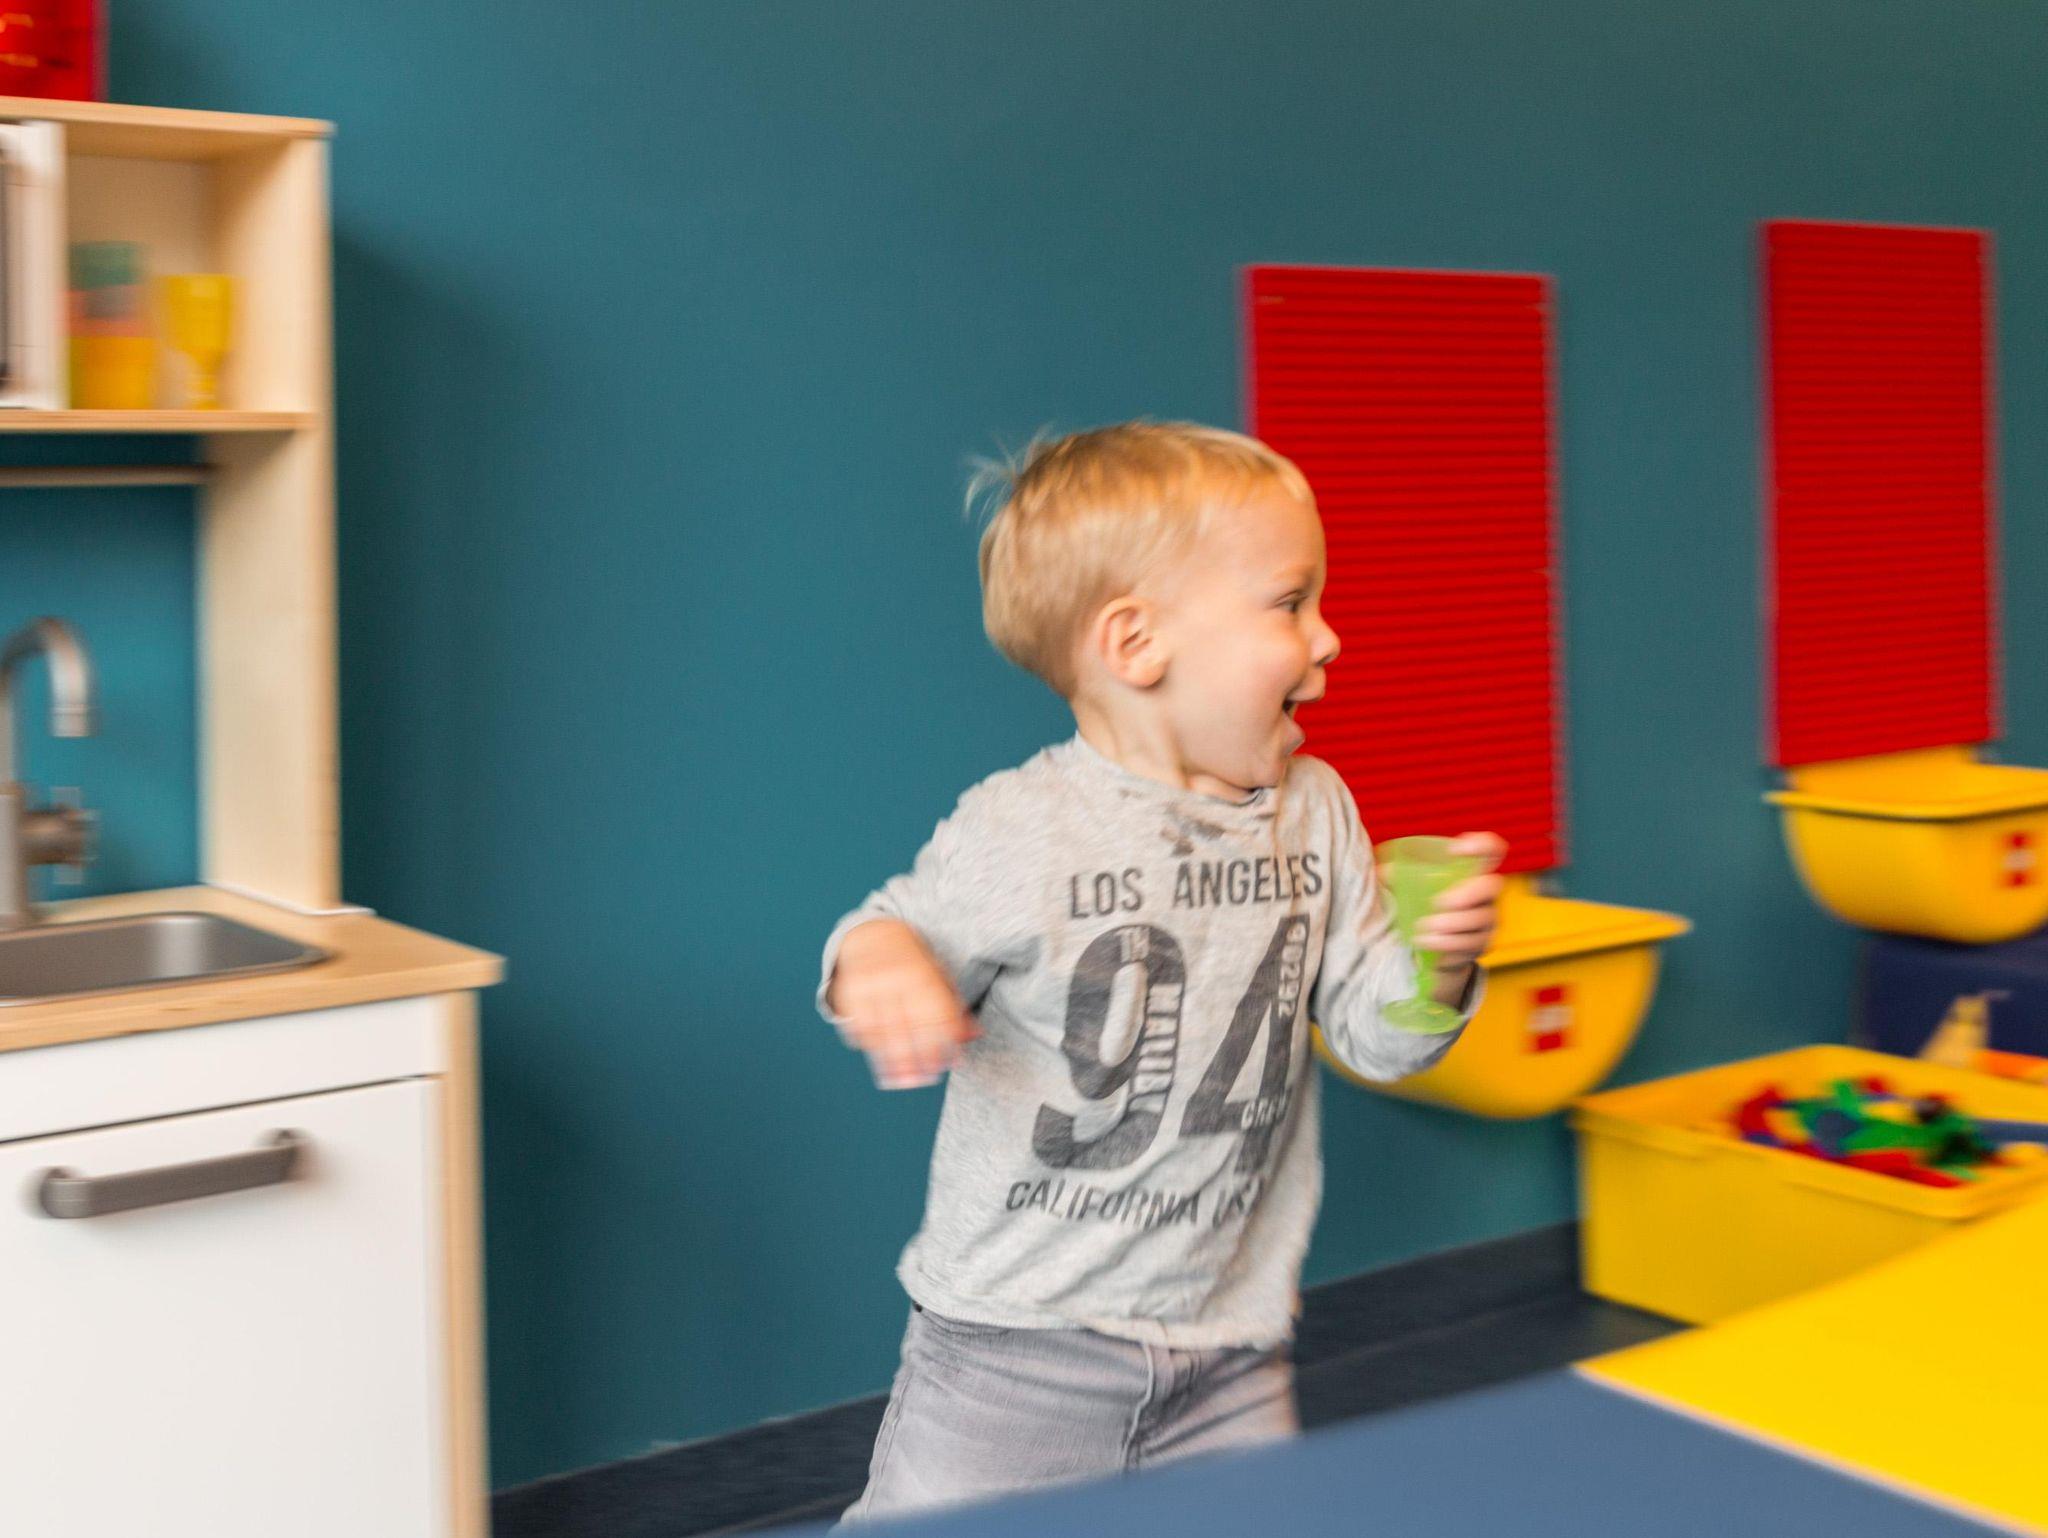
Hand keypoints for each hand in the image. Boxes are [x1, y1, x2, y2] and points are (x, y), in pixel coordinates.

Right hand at [827, 919, 978, 1089]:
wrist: (873, 933)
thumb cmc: (914, 965)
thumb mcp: (938, 978)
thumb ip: (956, 1008)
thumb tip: (976, 1036)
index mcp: (923, 973)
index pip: (934, 1014)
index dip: (939, 1044)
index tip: (941, 1068)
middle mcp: (896, 977)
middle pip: (905, 1026)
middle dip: (912, 1059)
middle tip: (918, 1082)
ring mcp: (870, 983)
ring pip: (880, 1030)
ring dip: (888, 1059)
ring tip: (897, 1080)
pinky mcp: (850, 989)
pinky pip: (858, 1024)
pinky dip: (867, 1044)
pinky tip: (878, 1057)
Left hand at [1408, 832, 1505, 971]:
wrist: (1433, 951)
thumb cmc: (1424, 908)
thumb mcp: (1411, 890)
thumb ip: (1398, 878)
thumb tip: (1380, 872)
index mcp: (1472, 873)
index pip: (1492, 850)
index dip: (1482, 845)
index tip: (1453, 850)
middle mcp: (1486, 895)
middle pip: (1491, 886)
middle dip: (1467, 893)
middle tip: (1437, 902)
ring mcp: (1487, 922)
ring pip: (1480, 921)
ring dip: (1451, 925)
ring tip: (1423, 930)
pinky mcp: (1480, 947)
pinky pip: (1471, 946)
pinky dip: (1447, 947)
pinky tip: (1428, 946)